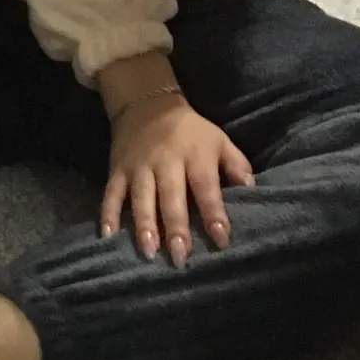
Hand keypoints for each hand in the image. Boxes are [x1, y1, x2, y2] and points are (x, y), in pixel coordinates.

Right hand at [98, 92, 255, 266]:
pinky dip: (107, 213)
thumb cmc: (191, 131)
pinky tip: (107, 236)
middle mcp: (166, 162)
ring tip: (148, 251)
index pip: (206, 186)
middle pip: (171, 196)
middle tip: (180, 256)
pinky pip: (111, 192)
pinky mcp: (118, 169)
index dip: (214, 213)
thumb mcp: (219, 140)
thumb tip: (252, 192)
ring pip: (141, 197)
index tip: (221, 239)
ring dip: (144, 224)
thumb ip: (237, 165)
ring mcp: (139, 166)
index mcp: (195, 155)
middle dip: (175, 227)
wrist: (147, 103)